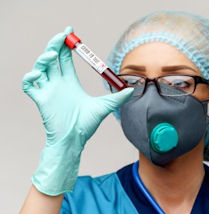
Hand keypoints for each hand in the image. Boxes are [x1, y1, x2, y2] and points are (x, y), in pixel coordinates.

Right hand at [22, 26, 133, 195]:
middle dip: (55, 45)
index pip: (65, 59)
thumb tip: (132, 89)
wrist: (74, 140)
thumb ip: (117, 98)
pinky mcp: (40, 100)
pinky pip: (29, 85)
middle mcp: (58, 84)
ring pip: (40, 68)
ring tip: (51, 56)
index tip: (70, 32)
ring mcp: (48, 91)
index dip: (66, 45)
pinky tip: (38, 74)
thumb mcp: (104, 107)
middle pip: (52, 59)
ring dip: (43, 59)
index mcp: (70, 83)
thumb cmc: (86, 125)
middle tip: (62, 36)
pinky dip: (30, 77)